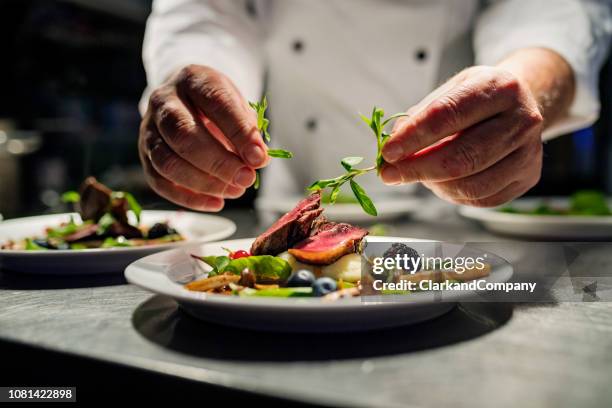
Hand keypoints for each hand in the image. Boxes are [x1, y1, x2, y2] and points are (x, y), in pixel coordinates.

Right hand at [139, 64, 268, 210]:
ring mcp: (149, 129)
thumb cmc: (217, 106)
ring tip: (235, 191)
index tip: (259, 158)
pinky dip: (189, 198)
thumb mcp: (237, 105)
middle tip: (247, 179)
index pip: (215, 102)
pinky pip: (160, 182)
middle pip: (184, 135)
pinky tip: (217, 202)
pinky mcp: (145, 155)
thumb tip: (256, 160)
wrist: (186, 100)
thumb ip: (247, 129)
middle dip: (219, 162)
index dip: (239, 132)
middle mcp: (163, 101)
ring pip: (167, 162)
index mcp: (192, 79)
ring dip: (204, 183)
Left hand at [380, 65, 544, 206]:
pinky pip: (480, 199)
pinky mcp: (528, 177)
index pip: (448, 115)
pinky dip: (451, 195)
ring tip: (416, 174)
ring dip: (433, 184)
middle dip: (417, 169)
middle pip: (462, 156)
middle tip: (389, 174)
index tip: (387, 152)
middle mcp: (522, 119)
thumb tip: (392, 146)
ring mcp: (529, 152)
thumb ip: (420, 116)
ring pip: (471, 184)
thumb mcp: (450, 90)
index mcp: (500, 87)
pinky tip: (440, 182)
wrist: (520, 104)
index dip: (414, 137)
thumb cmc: (478, 98)